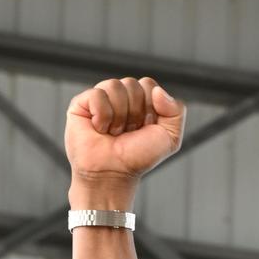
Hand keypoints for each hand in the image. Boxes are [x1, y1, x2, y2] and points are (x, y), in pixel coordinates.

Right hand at [65, 76, 184, 205]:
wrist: (113, 174)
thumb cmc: (138, 158)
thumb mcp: (170, 138)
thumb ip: (176, 111)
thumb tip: (158, 91)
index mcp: (140, 100)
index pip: (148, 84)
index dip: (150, 108)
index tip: (144, 128)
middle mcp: (121, 96)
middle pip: (133, 84)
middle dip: (134, 113)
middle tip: (127, 133)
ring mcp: (101, 98)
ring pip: (115, 86)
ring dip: (119, 117)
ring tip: (114, 133)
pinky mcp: (81, 103)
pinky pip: (98, 95)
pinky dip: (103, 116)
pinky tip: (100, 129)